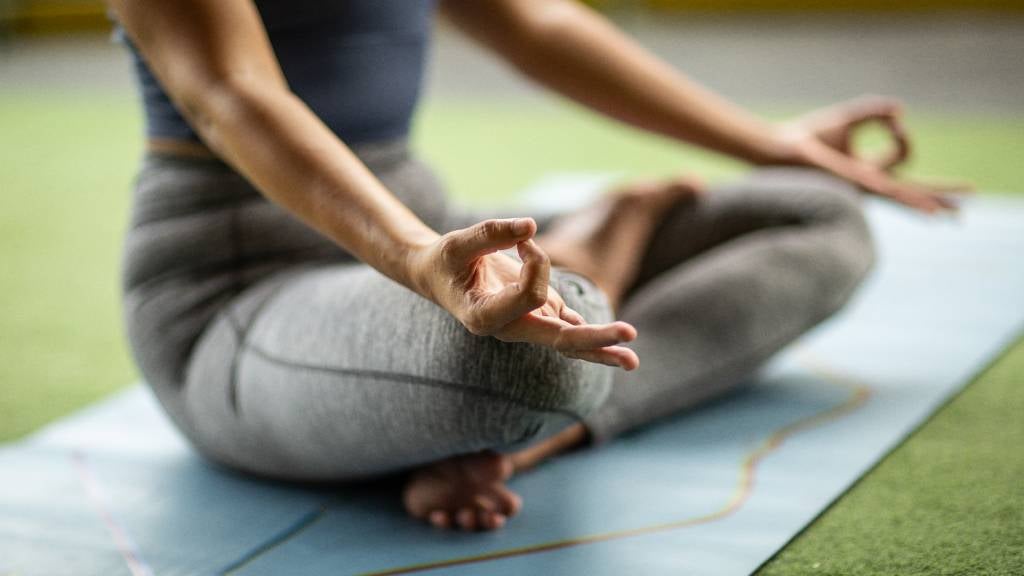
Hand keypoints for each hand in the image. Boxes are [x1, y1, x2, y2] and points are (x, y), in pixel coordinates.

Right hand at [409, 218, 639, 369]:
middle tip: (630, 336)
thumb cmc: (446, 260)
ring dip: (602, 348)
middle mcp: (510, 329)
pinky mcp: (538, 316)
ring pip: (569, 342)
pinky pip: (569, 330)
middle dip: (596, 337)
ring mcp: (527, 325)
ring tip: (633, 359)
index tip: (524, 238)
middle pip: (559, 339)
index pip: (530, 296)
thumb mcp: (458, 243)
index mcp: (485, 317)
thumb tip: (530, 226)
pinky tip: (617, 346)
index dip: (537, 262)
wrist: (439, 276)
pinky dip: (592, 336)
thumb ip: (491, 233)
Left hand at [774, 96, 970, 213]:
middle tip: (968, 200)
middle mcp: (868, 183)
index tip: (892, 119)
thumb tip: (899, 110)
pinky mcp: (855, 184)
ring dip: (931, 203)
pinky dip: (910, 201)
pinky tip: (927, 211)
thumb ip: (874, 111)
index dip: (903, 134)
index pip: (903, 158)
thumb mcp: (848, 118)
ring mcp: (863, 187)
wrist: (781, 147)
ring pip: (905, 196)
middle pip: (913, 189)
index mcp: (868, 170)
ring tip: (955, 214)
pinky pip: (889, 193)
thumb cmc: (808, 138)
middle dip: (941, 193)